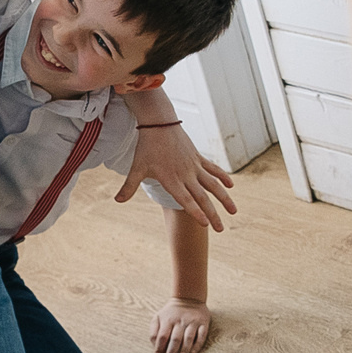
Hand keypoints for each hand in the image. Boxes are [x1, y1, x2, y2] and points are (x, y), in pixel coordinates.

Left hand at [120, 122, 235, 230]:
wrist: (159, 122)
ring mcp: (194, 166)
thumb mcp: (136, 167)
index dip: (196, 212)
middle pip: (202, 197)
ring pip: (213, 185)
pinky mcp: (198, 158)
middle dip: (213, 214)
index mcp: (171, 179)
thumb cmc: (147, 146)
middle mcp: (186, 174)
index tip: (206, 223)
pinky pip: (213, 169)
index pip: (186, 199)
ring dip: (224, 198)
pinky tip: (231, 186)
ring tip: (234, 211)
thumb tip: (117, 201)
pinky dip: (222, 177)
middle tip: (221, 229)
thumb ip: (129, 186)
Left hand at [150, 299, 212, 352]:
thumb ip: (154, 332)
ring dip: (184, 351)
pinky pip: (201, 335)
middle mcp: (180, 321)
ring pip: (188, 339)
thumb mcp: (158, 317)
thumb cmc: (171, 313)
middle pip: (174, 340)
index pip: (162, 337)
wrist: (189, 298)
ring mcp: (192, 322)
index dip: (158, 350)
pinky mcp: (203, 323)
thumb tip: (155, 348)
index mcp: (168, 320)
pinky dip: (198, 344)